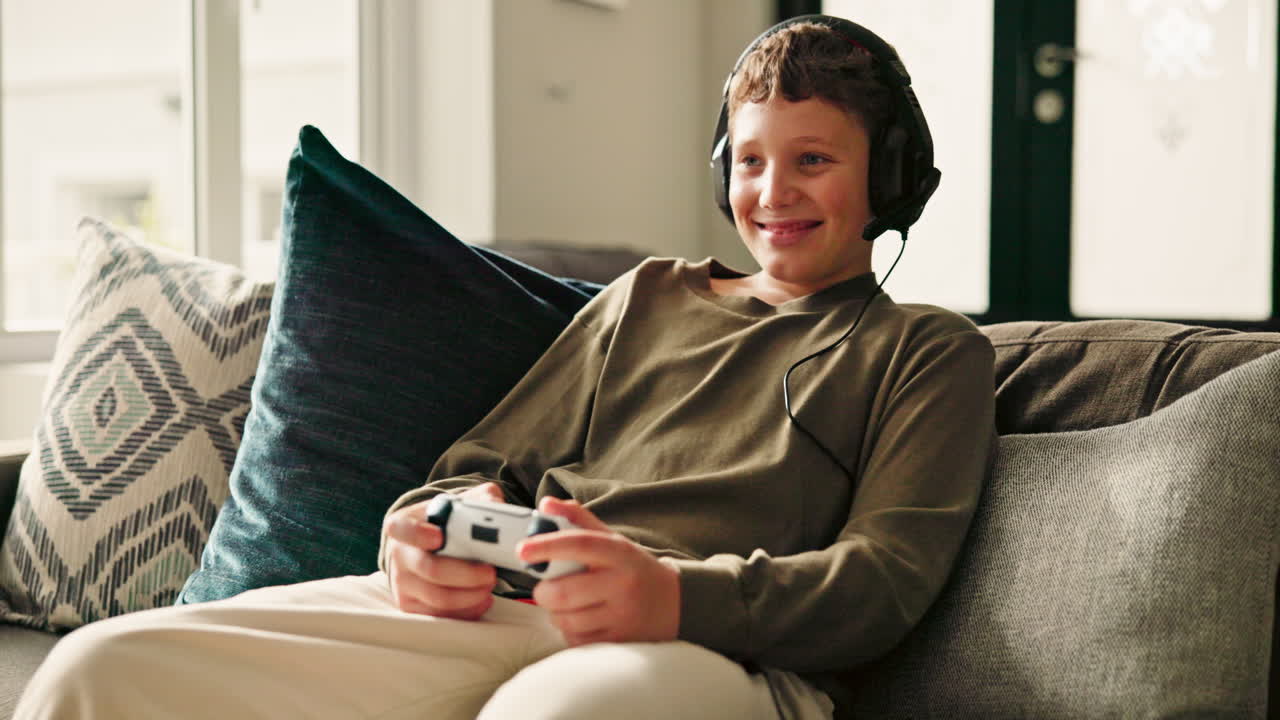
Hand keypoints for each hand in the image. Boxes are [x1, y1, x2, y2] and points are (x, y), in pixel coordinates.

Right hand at [382, 482, 504, 619]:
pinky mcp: (411, 605)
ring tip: (490, 585)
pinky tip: (482, 598)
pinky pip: (440, 615)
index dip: (419, 534)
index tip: (439, 538)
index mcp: (403, 524)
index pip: (402, 529)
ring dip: (470, 595)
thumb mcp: (461, 503)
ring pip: (437, 597)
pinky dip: (466, 610)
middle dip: (466, 574)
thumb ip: (481, 499)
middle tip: (490, 572)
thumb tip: (497, 507)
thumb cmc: (447, 523)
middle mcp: (398, 554)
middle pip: (430, 569)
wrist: (430, 545)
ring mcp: (402, 582)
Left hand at [518, 497, 680, 645]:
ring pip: (565, 619)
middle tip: (546, 588)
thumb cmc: (634, 569)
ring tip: (568, 604)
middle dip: (543, 591)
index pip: (580, 544)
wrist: (675, 604)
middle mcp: (623, 585)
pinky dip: (569, 631)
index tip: (522, 549)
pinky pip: (576, 640)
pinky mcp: (618, 642)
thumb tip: (546, 504)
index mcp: (620, 554)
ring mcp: (622, 617)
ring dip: (555, 613)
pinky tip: (582, 620)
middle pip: (563, 592)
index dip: (547, 545)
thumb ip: (580, 521)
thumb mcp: (614, 541)